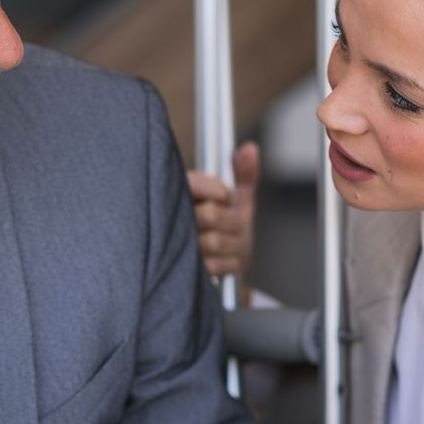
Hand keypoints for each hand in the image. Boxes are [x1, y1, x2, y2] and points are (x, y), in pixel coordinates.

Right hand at [187, 141, 259, 280]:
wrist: (223, 271)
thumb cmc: (229, 231)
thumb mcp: (239, 201)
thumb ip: (244, 174)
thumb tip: (250, 149)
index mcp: (181, 196)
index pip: (193, 184)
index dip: (218, 191)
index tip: (226, 198)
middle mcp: (173, 221)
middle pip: (210, 214)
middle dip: (232, 222)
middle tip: (234, 225)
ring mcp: (177, 249)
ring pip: (214, 241)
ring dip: (233, 244)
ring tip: (231, 243)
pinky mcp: (185, 274)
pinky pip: (216, 265)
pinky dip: (230, 263)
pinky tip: (226, 260)